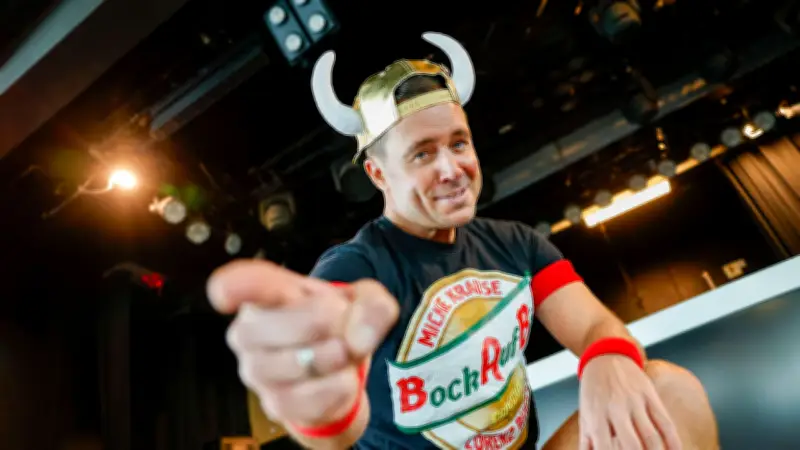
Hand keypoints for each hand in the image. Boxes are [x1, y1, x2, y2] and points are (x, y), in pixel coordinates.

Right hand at [206, 260, 398, 427]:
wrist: (338, 372)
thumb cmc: (336, 325)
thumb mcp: (365, 301)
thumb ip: (372, 305)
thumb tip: (358, 337)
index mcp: (266, 294)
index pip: (242, 286)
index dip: (233, 287)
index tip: (224, 292)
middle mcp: (249, 332)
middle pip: (291, 324)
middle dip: (329, 324)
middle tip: (339, 323)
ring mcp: (257, 371)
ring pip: (302, 363)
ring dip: (337, 357)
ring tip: (340, 352)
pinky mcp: (275, 404)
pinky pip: (314, 397)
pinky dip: (339, 387)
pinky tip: (338, 378)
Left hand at [579, 355, 680, 449]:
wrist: (605, 357)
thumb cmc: (594, 392)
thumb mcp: (585, 416)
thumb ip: (587, 443)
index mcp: (596, 417)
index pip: (606, 448)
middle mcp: (616, 409)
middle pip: (633, 445)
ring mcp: (635, 402)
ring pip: (653, 437)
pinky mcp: (650, 395)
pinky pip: (666, 423)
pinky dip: (674, 443)